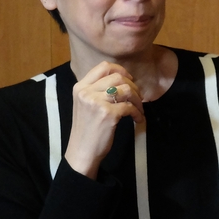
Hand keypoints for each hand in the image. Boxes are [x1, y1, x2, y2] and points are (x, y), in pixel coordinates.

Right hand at [64, 61, 145, 178]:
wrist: (82, 150)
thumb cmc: (86, 129)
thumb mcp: (86, 104)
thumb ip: (97, 90)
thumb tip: (122, 80)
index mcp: (80, 87)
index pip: (103, 67)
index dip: (120, 70)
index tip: (129, 79)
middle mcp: (86, 92)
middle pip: (118, 77)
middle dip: (133, 86)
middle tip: (137, 98)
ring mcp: (97, 102)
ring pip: (126, 89)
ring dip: (138, 100)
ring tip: (139, 109)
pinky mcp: (108, 114)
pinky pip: (130, 107)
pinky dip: (138, 113)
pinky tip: (138, 119)